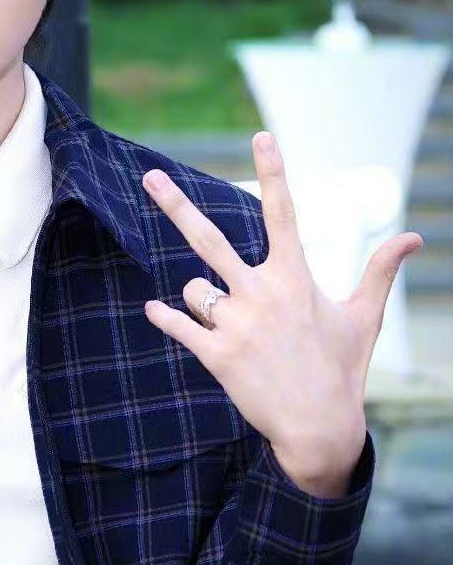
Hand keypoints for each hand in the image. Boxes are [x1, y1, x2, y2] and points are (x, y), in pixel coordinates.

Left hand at [140, 131, 422, 484]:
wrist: (319, 428)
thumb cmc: (342, 369)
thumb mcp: (363, 316)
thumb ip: (380, 271)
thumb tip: (413, 238)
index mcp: (296, 277)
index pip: (283, 211)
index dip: (273, 171)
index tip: (261, 136)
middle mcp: (262, 293)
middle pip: (209, 239)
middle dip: (176, 205)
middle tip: (149, 177)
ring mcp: (236, 323)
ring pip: (193, 288)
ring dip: (199, 297)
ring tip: (229, 323)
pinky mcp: (216, 354)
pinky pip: (178, 324)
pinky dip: (164, 317)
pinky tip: (153, 311)